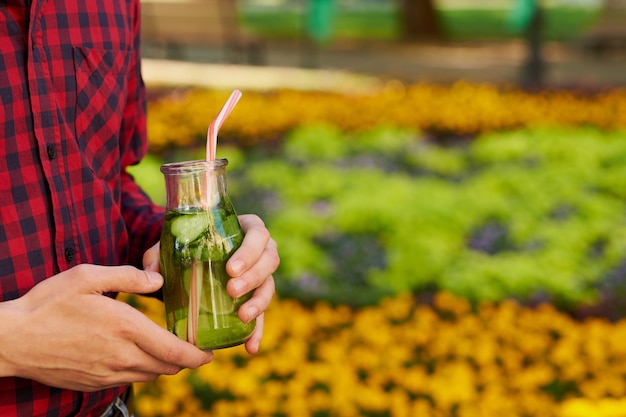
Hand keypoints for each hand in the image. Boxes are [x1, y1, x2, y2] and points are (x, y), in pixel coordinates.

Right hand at [0, 265, 212, 391]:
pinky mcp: (94, 384)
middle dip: (186, 359)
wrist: (12, 340)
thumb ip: (128, 276)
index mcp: (126, 328)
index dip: (200, 355)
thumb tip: (158, 280)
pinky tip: (135, 354)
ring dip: (164, 365)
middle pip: (169, 367)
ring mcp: (107, 374)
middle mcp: (122, 356)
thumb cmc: (49, 304)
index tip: (211, 350)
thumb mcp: (88, 277)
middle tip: (193, 346)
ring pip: (150, 376)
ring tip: (167, 348)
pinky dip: (141, 370)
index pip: (176, 351)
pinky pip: (129, 381)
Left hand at [144, 214, 277, 353]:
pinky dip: (258, 332)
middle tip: (231, 290)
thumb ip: (158, 254)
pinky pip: (263, 315)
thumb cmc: (188, 245)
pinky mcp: (256, 298)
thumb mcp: (172, 244)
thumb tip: (152, 272)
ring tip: (242, 316)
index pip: (258, 235)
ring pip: (269, 287)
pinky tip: (250, 347)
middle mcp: (261, 251)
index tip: (230, 269)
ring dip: (259, 302)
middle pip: (270, 261)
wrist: (194, 258)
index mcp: (247, 229)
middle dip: (253, 277)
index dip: (250, 252)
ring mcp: (262, 275)